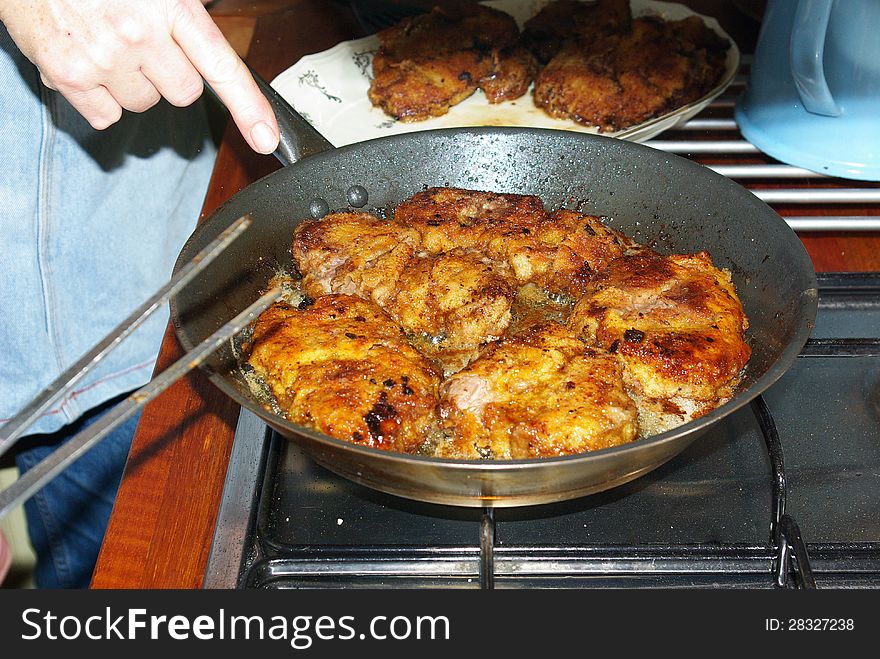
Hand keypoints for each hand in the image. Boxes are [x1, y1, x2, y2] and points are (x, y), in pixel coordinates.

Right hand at [0, 0, 279, 153]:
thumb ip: (184, 14)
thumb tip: (208, 47)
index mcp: (169, 4)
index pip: (222, 66)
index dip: (249, 107)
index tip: (267, 139)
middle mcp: (138, 33)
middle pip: (184, 93)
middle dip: (170, 76)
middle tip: (142, 45)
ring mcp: (102, 57)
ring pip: (145, 104)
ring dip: (133, 84)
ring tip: (106, 45)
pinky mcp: (67, 75)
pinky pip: (105, 116)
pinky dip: (98, 99)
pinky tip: (86, 63)